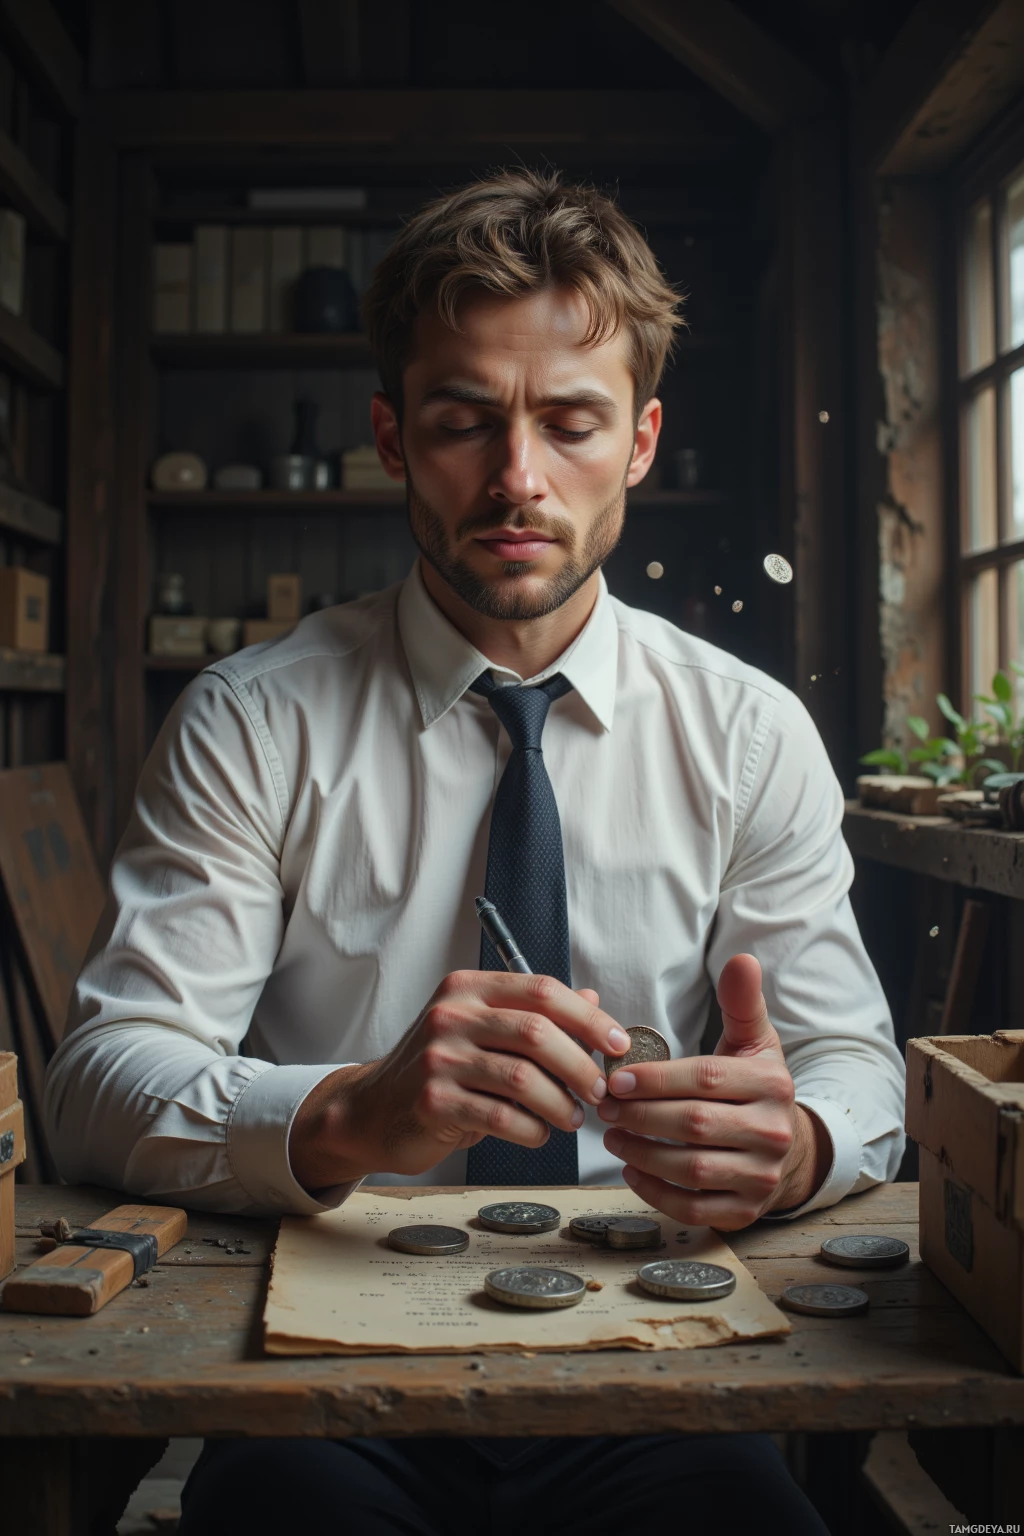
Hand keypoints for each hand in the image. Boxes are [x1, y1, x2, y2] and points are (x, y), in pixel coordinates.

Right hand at [289, 971, 628, 1190]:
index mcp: (468, 989)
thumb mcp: (482, 1031)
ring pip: (523, 1078)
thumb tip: (594, 1003)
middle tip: (600, 1091)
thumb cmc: (438, 1071)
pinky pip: (501, 1117)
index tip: (618, 1045)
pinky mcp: (432, 1102)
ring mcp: (438, 1058)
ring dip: (561, 1104)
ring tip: (572, 1118)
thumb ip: (534, 1015)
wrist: (372, 1111)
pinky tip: (539, 1134)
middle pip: (537, 1031)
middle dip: (581, 1065)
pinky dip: (532, 1130)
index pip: (542, 990)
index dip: (588, 1019)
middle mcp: (450, 1015)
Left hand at [598, 954, 830, 1229]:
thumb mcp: (754, 1040)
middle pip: (696, 1124)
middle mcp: (773, 1131)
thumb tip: (741, 959)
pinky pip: (695, 1206)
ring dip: (642, 1153)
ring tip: (612, 1135)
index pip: (707, 1078)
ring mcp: (762, 1176)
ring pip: (693, 1168)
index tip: (617, 1079)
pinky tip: (632, 1170)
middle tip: (605, 1107)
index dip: (656, 1079)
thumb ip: (741, 1002)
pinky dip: (657, 1193)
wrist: (788, 1146)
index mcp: (772, 1083)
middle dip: (641, 1115)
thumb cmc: (754, 1086)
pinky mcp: (747, 1211)